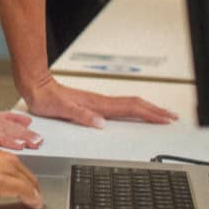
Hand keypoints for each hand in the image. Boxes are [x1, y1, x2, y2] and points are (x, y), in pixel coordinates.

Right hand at [0, 142, 41, 208]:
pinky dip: (24, 192)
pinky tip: (30, 203)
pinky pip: (6, 183)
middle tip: (33, 188)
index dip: (8, 160)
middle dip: (23, 171)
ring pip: (8, 165)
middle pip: (2, 155)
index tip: (20, 172)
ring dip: (29, 181)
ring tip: (36, 197)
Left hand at [20, 76, 177, 127]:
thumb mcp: (61, 109)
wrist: (36, 86)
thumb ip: (80, 116)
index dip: (149, 114)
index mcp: (97, 104)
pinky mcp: (94, 103)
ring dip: (148, 109)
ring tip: (161, 114)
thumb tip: (100, 123)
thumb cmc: (46, 98)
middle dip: (155, 111)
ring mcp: (98, 102)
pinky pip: (120, 106)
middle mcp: (100, 102)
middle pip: (135, 104)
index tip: (165, 119)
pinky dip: (134, 109)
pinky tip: (135, 113)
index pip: (129, 108)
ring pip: (129, 104)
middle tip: (172, 117)